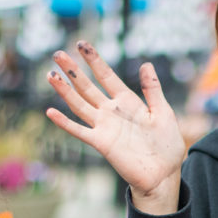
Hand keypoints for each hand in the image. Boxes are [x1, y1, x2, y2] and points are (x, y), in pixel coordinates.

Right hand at [46, 42, 185, 212]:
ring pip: (80, 105)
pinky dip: (65, 123)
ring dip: (65, 91)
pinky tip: (51, 112)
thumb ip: (152, 90)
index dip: (94, 60)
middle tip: (57, 54)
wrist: (164, 174)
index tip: (82, 43)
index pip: (107, 75)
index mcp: (128, 102)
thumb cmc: (167, 145)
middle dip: (73, 70)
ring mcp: (105, 127)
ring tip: (50, 75)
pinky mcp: (101, 143)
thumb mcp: (163, 112)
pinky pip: (80, 131)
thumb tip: (146, 64)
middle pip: (88, 87)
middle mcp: (112, 112)